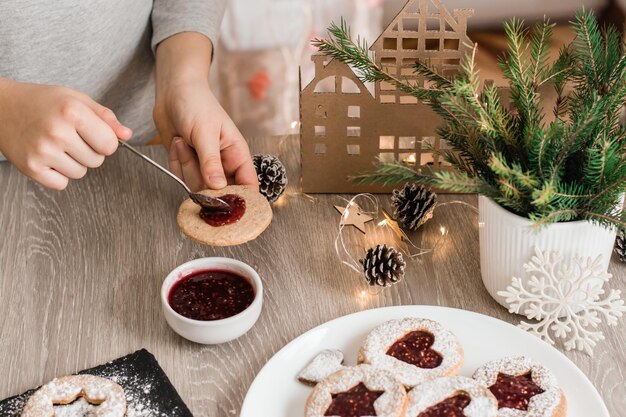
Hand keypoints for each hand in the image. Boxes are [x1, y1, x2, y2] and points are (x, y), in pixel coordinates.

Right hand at [0, 79, 131, 189]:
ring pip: (80, 173)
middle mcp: (57, 132)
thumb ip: (105, 117)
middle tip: (71, 137)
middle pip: (97, 161)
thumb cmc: (42, 102)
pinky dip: (58, 174)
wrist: (1, 107)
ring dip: (74, 163)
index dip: (105, 141)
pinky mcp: (31, 168)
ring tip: (57, 145)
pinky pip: (61, 184)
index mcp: (72, 112)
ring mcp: (42, 152)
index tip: (94, 134)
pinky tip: (48, 156)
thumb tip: (127, 135)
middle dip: (89, 151)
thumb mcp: (76, 99)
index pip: (110, 145)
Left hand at [154, 80, 257, 191]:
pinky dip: (176, 164)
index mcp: (237, 155)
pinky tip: (178, 145)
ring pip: (197, 187)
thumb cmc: (196, 104)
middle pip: (219, 193)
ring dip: (185, 166)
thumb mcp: (205, 132)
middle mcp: (224, 165)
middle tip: (193, 154)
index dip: (241, 199)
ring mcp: (205, 168)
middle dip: (201, 178)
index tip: (225, 201)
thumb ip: (211, 161)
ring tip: (183, 142)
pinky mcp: (189, 167)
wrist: (173, 93)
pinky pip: (181, 179)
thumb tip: (218, 186)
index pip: (248, 186)